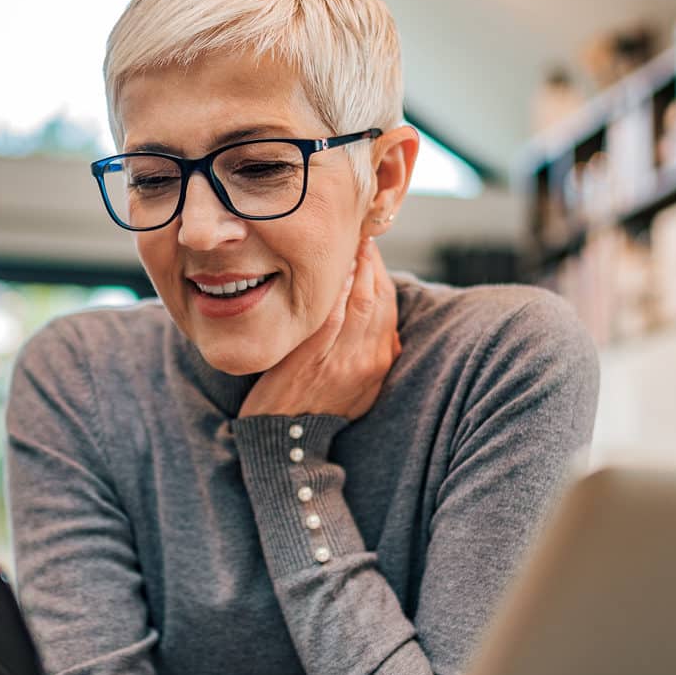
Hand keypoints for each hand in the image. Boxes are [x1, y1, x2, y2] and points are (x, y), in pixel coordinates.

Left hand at [239, 237, 400, 420]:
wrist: (286, 441)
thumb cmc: (315, 408)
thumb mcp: (357, 387)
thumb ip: (370, 354)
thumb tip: (381, 325)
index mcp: (380, 363)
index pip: (389, 305)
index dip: (379, 271)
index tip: (367, 247)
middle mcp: (368, 361)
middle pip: (378, 297)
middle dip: (370, 261)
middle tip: (356, 234)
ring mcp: (342, 361)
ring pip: (360, 302)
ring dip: (354, 268)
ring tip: (345, 244)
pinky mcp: (313, 361)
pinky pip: (329, 319)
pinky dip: (333, 293)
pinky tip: (328, 272)